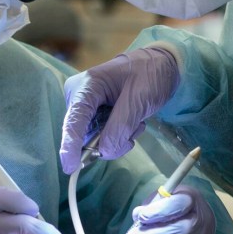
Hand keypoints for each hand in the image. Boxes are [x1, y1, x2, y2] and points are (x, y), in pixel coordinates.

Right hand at [60, 46, 180, 174]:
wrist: (162, 65)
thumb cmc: (150, 74)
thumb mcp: (139, 100)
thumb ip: (120, 126)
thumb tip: (102, 151)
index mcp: (86, 86)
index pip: (73, 121)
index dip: (70, 146)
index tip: (70, 168)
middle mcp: (80, 96)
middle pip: (83, 134)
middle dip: (109, 140)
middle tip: (135, 128)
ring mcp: (86, 107)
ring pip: (95, 140)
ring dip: (118, 138)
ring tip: (137, 121)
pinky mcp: (95, 115)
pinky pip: (102, 137)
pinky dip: (119, 135)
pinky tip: (133, 121)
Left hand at [117, 185, 215, 233]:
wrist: (195, 221)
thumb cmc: (174, 204)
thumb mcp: (163, 197)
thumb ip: (151, 205)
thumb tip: (137, 216)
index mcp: (191, 200)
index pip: (178, 206)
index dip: (158, 212)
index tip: (140, 217)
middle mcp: (199, 222)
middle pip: (179, 232)